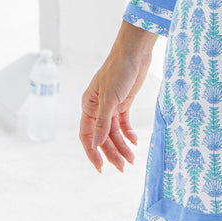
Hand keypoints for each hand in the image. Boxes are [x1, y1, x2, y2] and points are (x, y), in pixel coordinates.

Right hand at [79, 22, 156, 172]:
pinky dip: (129, 134)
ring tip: (132, 159)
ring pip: (114, 133)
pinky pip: (124, 124)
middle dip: (112, 153)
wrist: (135, 53)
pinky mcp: (124, 102)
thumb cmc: (118, 71)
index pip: (87, 136)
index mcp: (88, 106)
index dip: (93, 153)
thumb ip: (102, 122)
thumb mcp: (110, 99)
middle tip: (123, 167)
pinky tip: (135, 142)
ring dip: (122, 146)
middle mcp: (98, 108)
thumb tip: (95, 144)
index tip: (101, 168)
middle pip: (103, 137)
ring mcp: (111, 106)